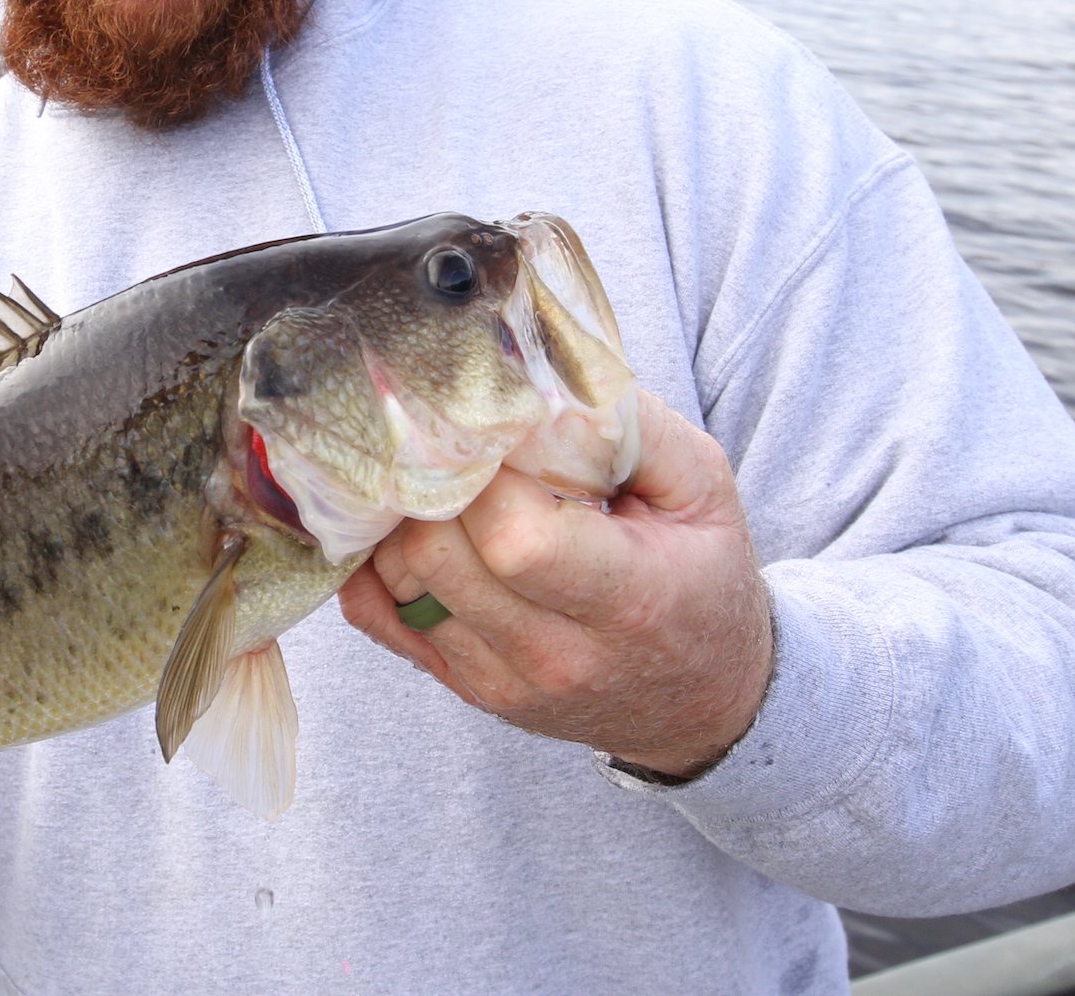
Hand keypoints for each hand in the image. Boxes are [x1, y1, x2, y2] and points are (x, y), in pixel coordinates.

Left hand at [339, 389, 772, 778]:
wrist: (702, 698)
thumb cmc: (700, 575)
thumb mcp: (702, 487)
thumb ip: (629, 425)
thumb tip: (538, 377)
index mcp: (627, 601)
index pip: (515, 540)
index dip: (488, 475)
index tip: (500, 437)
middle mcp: (557, 655)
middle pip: (439, 554)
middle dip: (437, 486)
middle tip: (460, 452)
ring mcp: (501, 681)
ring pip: (398, 580)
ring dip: (405, 519)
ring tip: (444, 487)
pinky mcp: (462, 688)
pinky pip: (372, 617)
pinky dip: (374, 564)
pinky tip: (409, 527)